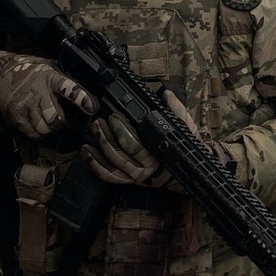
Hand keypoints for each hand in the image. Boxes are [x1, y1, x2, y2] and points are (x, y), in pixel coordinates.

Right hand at [0, 52, 95, 139]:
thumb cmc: (29, 73)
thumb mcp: (48, 69)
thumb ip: (63, 81)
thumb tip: (86, 96)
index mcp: (51, 79)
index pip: (68, 89)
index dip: (81, 99)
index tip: (91, 108)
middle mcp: (39, 92)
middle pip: (55, 119)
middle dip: (60, 122)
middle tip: (59, 118)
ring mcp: (26, 105)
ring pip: (43, 128)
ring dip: (48, 129)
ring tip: (46, 121)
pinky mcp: (15, 115)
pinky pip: (31, 133)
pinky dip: (37, 133)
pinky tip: (36, 124)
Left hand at [83, 89, 226, 190]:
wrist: (189, 173)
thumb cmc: (186, 149)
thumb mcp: (187, 129)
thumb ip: (177, 110)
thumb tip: (167, 95)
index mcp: (159, 156)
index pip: (135, 146)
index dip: (121, 131)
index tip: (115, 117)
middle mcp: (146, 169)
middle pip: (119, 154)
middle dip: (107, 136)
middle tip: (100, 120)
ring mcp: (136, 176)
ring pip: (112, 164)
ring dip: (100, 147)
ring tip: (94, 130)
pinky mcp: (129, 180)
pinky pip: (108, 176)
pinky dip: (95, 165)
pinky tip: (87, 152)